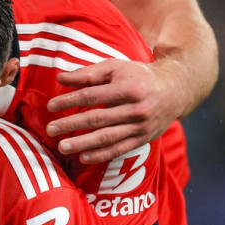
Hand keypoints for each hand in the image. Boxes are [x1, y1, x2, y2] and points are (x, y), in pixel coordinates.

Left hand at [46, 58, 183, 163]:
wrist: (175, 90)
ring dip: (83, 144)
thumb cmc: (138, 76)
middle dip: (71, 124)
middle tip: (50, 129)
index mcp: (128, 88)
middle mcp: (137, 109)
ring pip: (108, 137)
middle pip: (98, 118)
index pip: (93, 95)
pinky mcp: (143, 139)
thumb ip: (88, 73)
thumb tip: (60, 79)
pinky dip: (101, 155)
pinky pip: (120, 149)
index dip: (70, 101)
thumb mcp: (116, 67)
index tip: (50, 106)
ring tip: (62, 147)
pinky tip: (83, 157)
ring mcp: (141, 126)